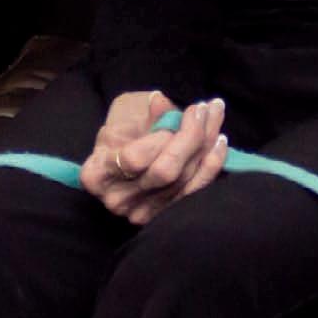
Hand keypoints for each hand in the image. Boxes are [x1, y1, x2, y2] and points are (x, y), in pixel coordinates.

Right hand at [81, 89, 227, 226]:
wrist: (121, 153)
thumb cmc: (120, 130)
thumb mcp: (125, 114)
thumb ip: (145, 112)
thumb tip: (161, 102)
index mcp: (96, 173)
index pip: (135, 159)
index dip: (164, 135)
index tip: (185, 111)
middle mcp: (117, 199)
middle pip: (164, 172)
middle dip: (192, 136)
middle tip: (206, 107)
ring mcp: (142, 212)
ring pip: (184, 180)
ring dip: (206, 143)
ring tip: (216, 113)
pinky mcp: (165, 214)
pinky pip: (195, 191)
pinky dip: (211, 165)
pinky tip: (220, 142)